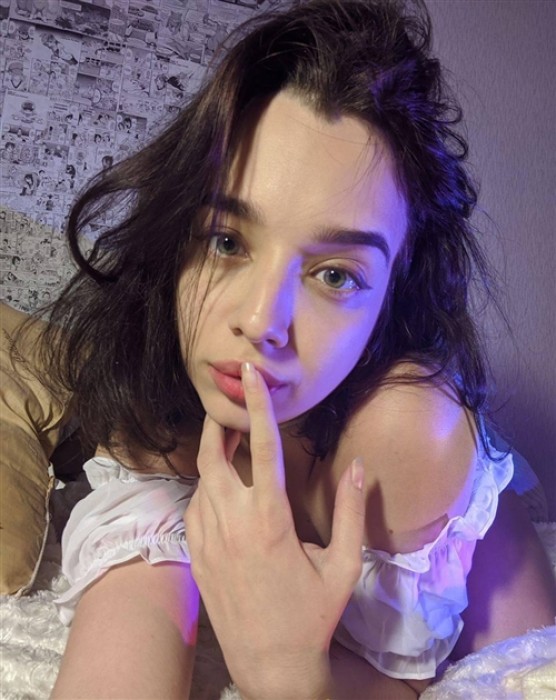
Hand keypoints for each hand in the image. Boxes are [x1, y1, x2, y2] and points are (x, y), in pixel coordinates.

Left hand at [184, 362, 364, 699]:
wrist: (271, 666)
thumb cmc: (312, 615)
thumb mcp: (342, 565)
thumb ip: (350, 511)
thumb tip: (359, 466)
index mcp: (271, 518)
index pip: (262, 447)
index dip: (256, 406)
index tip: (247, 374)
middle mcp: (232, 522)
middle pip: (214, 456)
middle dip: (218, 426)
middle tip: (229, 409)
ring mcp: (208, 540)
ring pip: (202, 481)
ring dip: (215, 459)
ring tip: (232, 448)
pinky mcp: (197, 557)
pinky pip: (196, 509)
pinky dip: (207, 490)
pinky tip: (224, 492)